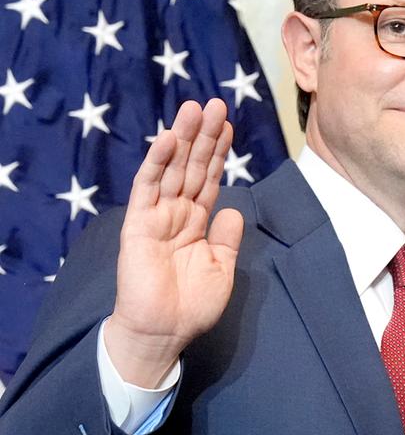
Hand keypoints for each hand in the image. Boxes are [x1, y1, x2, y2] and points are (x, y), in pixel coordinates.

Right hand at [104, 98, 243, 387]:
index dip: (219, 153)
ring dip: (183, 138)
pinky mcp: (140, 224)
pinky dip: (158, 163)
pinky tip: (169, 139)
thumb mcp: (222, 269)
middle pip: (193, 166)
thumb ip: (227, 239)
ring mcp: (157, 216)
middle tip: (215, 103)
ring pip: (172, 169)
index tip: (229, 126)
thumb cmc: (192, 306)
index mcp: (197, 223)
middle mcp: (177, 213)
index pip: (209, 179)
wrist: (164, 331)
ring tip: (195, 108)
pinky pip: (148, 188)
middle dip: (204, 135)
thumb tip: (234, 211)